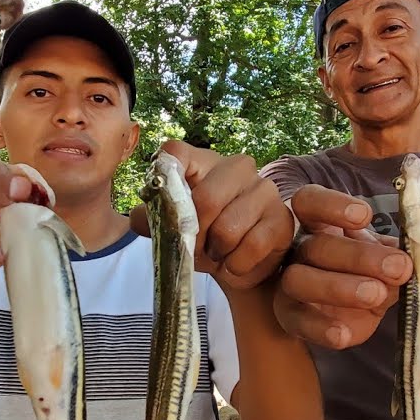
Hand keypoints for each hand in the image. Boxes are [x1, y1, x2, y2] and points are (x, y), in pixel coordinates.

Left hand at [129, 140, 294, 288]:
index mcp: (202, 161)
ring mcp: (264, 189)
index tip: (164, 206)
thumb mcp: (172, 230)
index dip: (165, 179)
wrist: (240, 266)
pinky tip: (235, 263)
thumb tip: (139, 216)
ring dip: (217, 253)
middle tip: (196, 247)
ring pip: (228, 228)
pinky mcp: (281, 217)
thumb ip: (150, 220)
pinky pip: (251, 247)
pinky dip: (236, 265)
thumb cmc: (203, 239)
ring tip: (219, 254)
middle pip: (205, 199)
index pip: (175, 153)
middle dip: (195, 235)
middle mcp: (236, 166)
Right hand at [273, 184, 419, 348]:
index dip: (333, 206)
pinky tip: (344, 334)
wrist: (337, 312)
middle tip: (399, 267)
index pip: (311, 203)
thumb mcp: (385, 258)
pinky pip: (299, 322)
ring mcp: (290, 284)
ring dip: (340, 287)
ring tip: (376, 295)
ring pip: (300, 280)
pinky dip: (322, 329)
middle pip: (317, 246)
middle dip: (359, 256)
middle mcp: (299, 250)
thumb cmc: (361, 273)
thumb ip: (407, 253)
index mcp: (319, 224)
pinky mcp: (291, 317)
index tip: (365, 216)